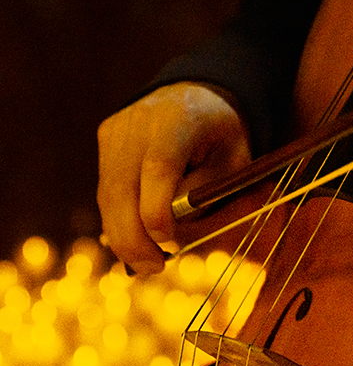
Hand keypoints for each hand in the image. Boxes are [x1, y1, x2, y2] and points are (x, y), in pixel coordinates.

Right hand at [97, 82, 250, 275]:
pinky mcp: (105, 142)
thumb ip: (206, 192)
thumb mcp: (234, 162)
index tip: (167, 245)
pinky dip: (118, 222)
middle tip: (153, 269)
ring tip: (146, 265)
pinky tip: (134, 245)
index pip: (158, 167)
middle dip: (134, 237)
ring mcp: (116, 131)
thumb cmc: (222, 137)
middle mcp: (138, 122)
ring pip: (107, 194)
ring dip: (122, 236)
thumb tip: (172, 230)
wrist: (195, 97)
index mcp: (178, 119)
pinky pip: (106, 190)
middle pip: (122, 187)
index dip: (157, 212)